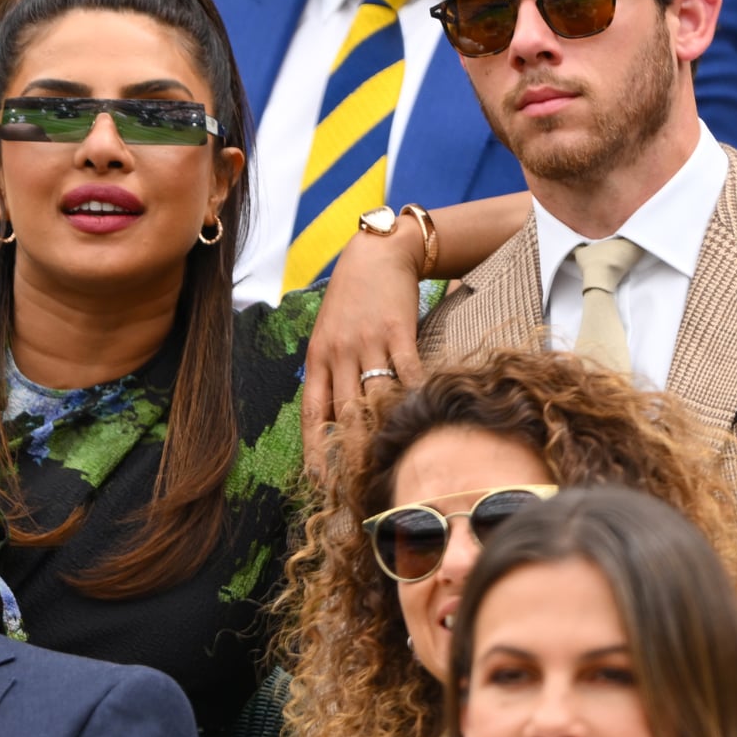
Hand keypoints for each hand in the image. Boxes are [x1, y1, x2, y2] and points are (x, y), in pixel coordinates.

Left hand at [301, 227, 428, 472]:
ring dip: (386, 429)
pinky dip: (415, 395)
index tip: (320, 480)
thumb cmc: (352, 299)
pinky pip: (407, 371)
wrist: (377, 254)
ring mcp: (368, 342)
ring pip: (376, 397)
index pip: (313, 413)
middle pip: (346, 413)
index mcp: (318, 358)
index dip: (315, 450)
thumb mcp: (328, 335)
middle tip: (364, 482)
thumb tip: (335, 421)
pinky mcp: (397, 330)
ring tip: (396, 459)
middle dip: (354, 451)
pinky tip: (423, 415)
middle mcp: (339, 353)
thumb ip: (331, 374)